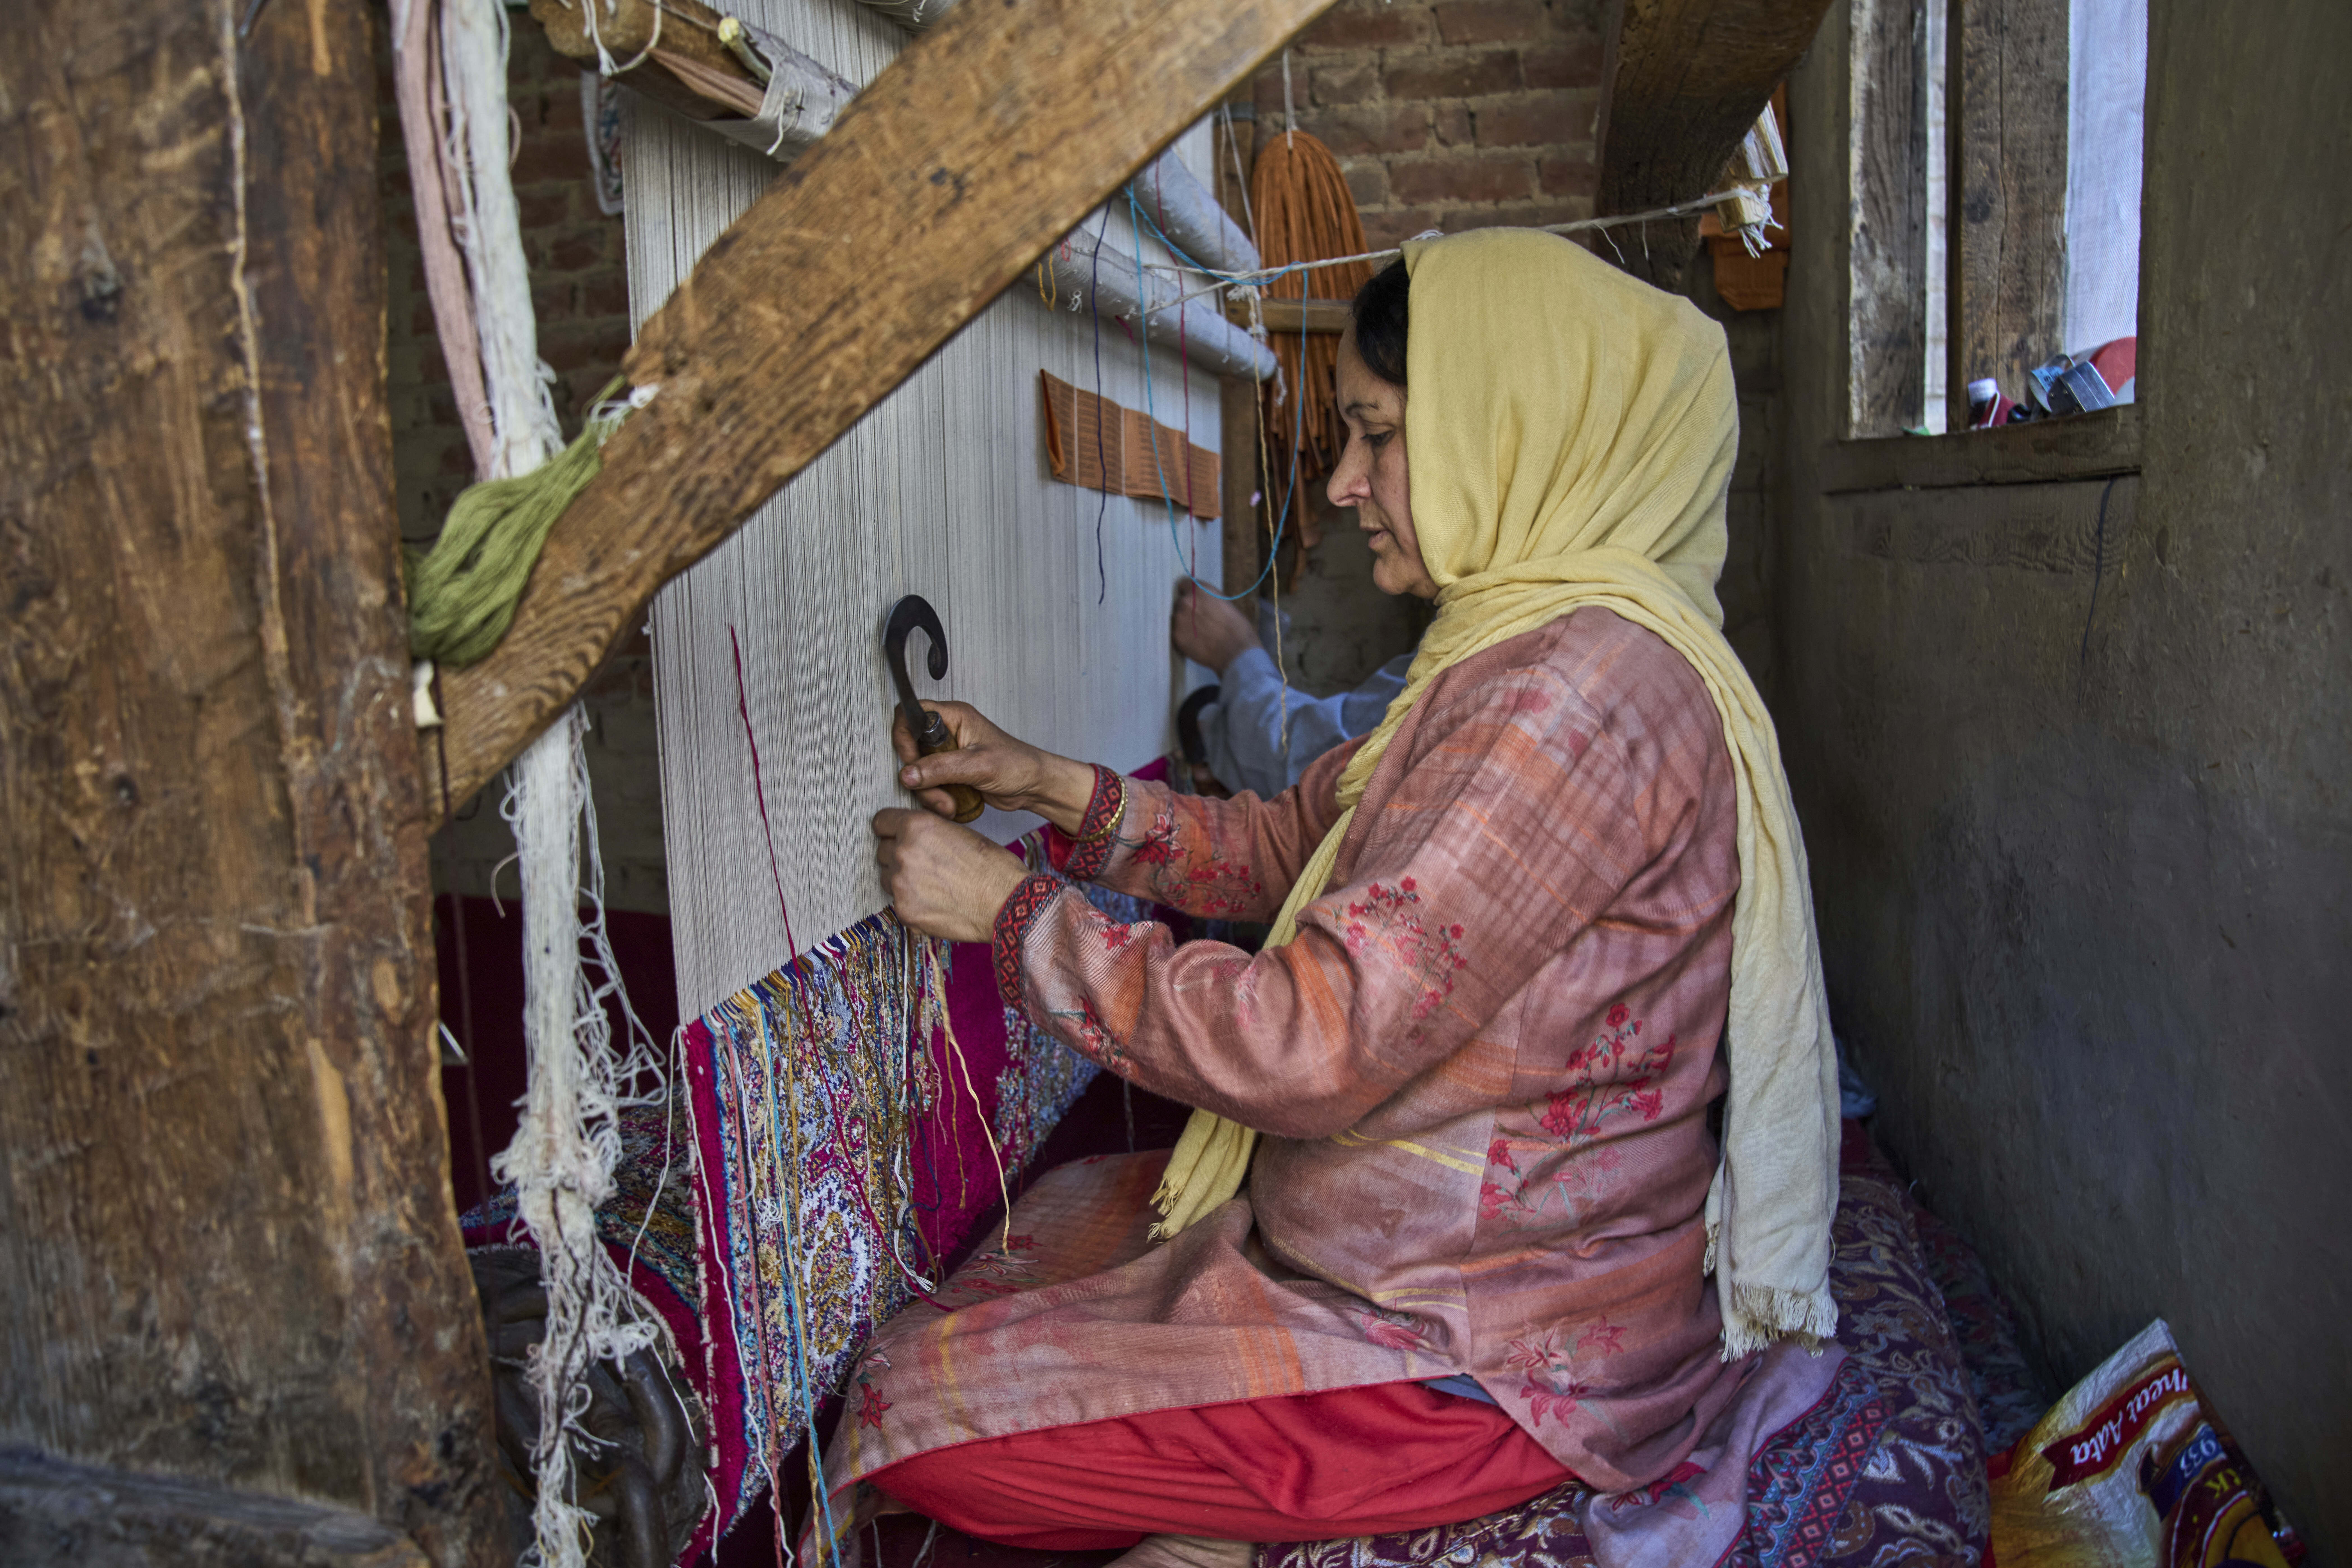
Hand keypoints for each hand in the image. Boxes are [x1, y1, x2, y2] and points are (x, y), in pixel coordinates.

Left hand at [872, 808, 1031, 942]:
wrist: (1007, 903)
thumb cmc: (992, 867)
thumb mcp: (959, 832)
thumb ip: (928, 831)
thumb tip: (911, 835)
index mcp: (916, 827)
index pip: (881, 822)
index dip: (891, 828)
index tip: (895, 834)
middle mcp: (903, 853)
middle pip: (882, 850)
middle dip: (898, 855)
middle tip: (924, 864)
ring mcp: (901, 885)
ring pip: (887, 877)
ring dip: (902, 879)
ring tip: (931, 885)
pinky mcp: (905, 911)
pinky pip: (897, 902)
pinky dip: (911, 903)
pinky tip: (935, 902)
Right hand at [892, 701, 1095, 831]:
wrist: (1033, 786)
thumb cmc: (1018, 765)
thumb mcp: (978, 765)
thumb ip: (941, 768)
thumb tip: (909, 773)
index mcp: (955, 717)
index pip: (912, 714)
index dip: (904, 736)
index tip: (911, 761)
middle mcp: (948, 733)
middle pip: (912, 748)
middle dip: (920, 775)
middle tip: (935, 791)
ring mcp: (948, 754)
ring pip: (918, 771)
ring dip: (929, 792)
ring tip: (948, 803)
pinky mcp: (950, 772)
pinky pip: (929, 784)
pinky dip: (936, 797)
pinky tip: (951, 804)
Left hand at [1171, 581, 1260, 673]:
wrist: (1237, 652)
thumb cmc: (1237, 628)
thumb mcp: (1225, 603)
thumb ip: (1208, 599)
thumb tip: (1201, 600)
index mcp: (1199, 590)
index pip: (1183, 584)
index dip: (1189, 593)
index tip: (1193, 600)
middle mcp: (1186, 602)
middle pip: (1180, 603)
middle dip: (1188, 610)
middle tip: (1200, 621)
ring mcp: (1179, 620)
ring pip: (1177, 618)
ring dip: (1185, 624)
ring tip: (1200, 634)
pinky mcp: (1177, 637)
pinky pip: (1177, 633)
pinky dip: (1184, 637)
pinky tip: (1197, 642)